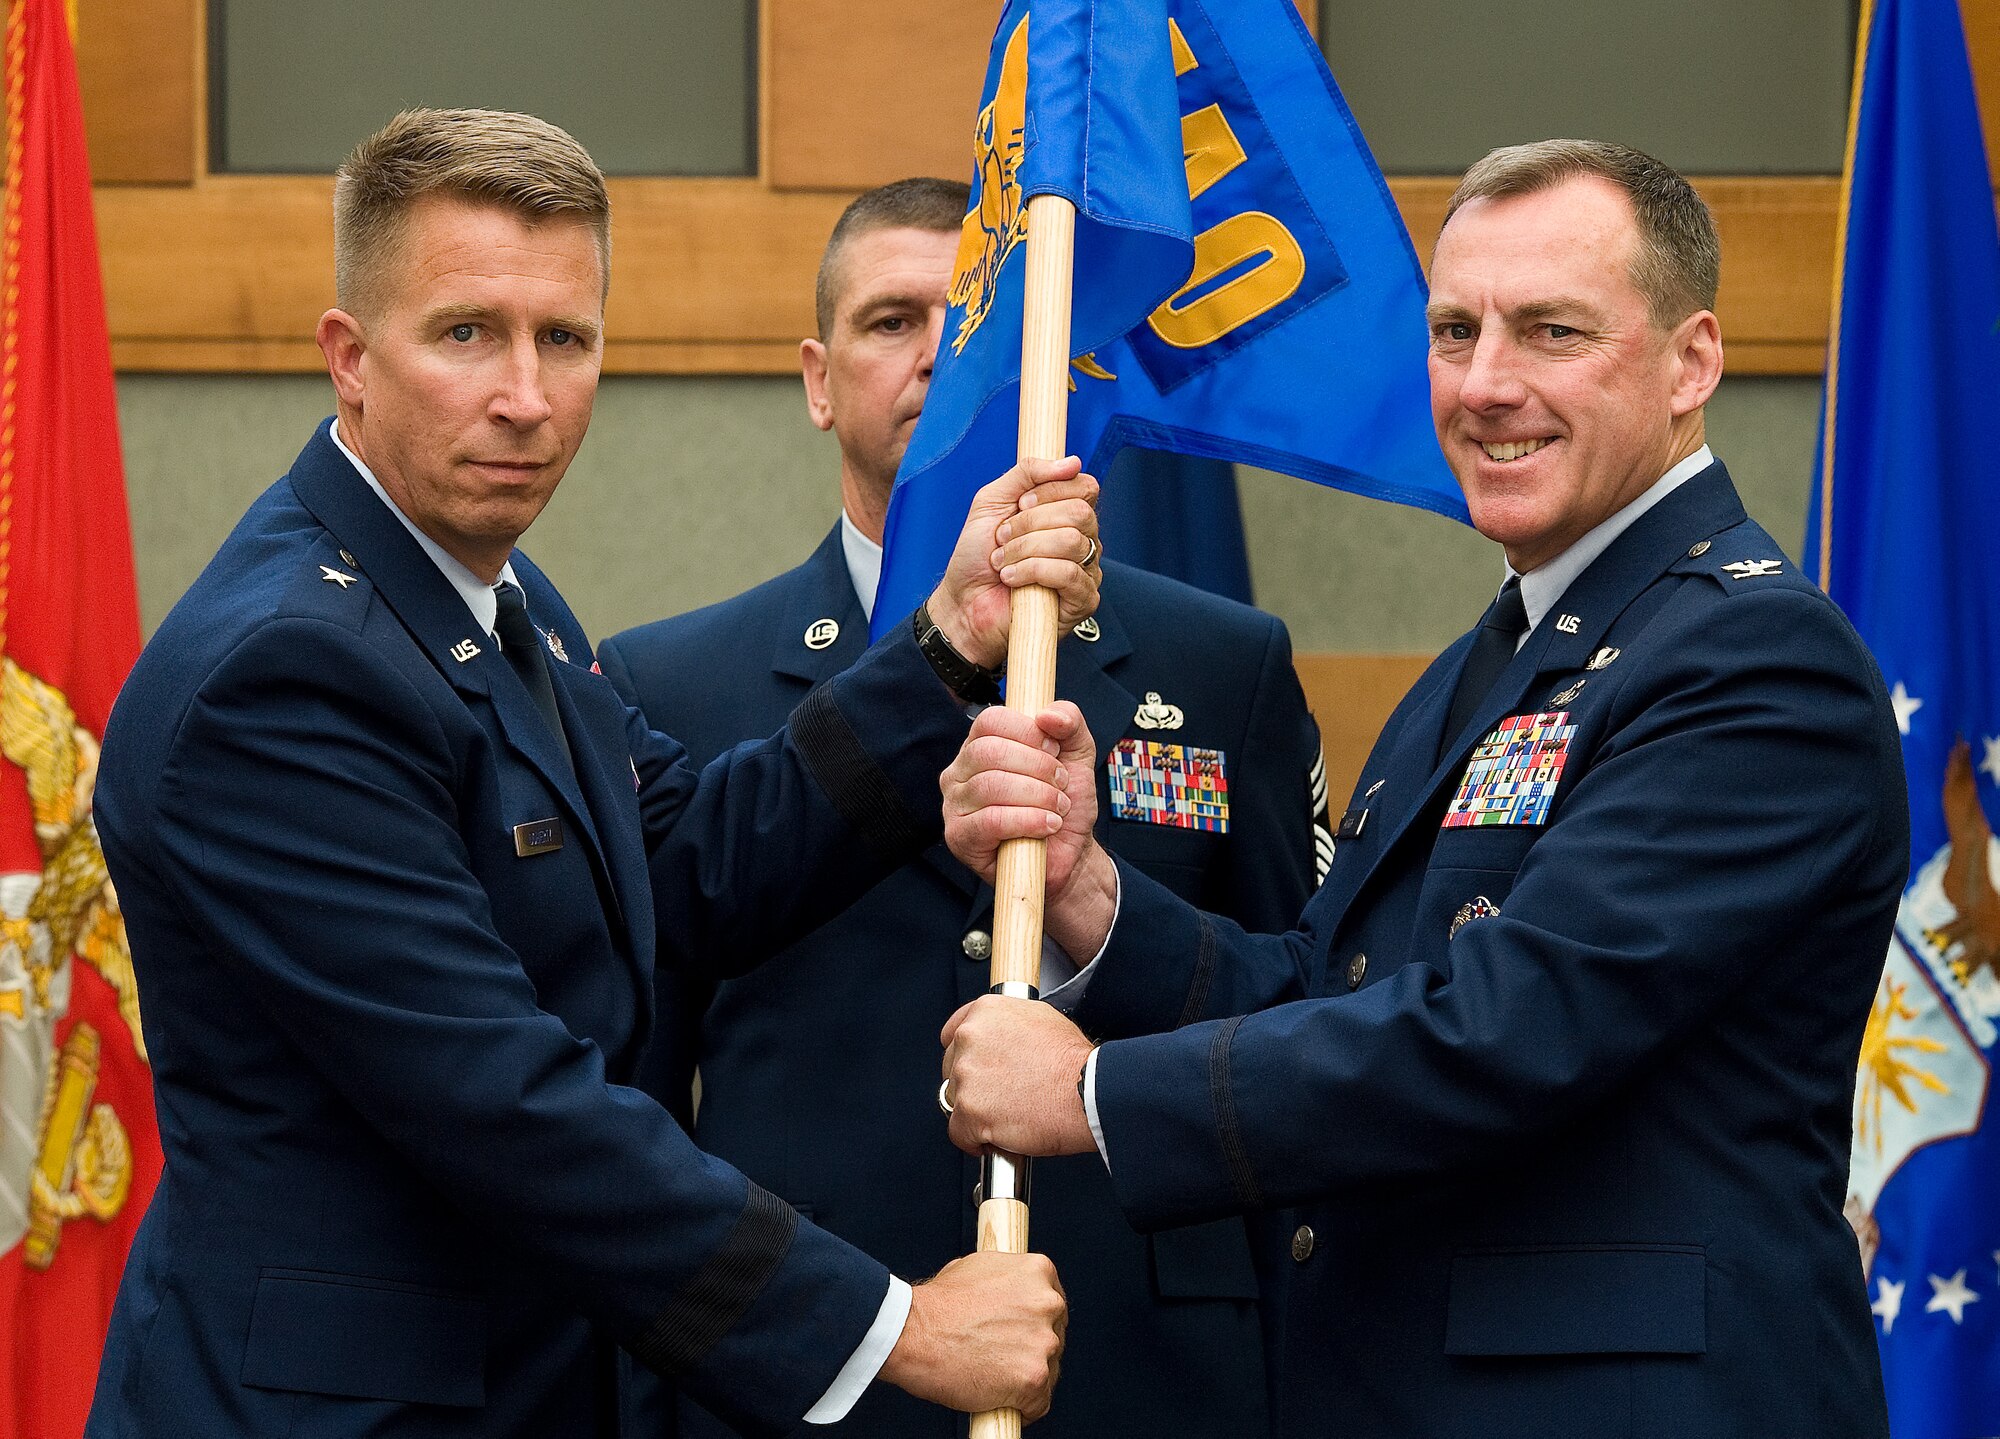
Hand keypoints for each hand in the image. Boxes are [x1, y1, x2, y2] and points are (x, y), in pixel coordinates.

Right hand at [880, 1250, 1066, 1419]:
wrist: (913, 1333)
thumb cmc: (937, 1304)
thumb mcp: (977, 1268)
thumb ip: (1007, 1279)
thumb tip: (1013, 1290)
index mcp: (1038, 1271)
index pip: (1053, 1304)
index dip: (1035, 1323)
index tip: (1020, 1335)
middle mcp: (1048, 1304)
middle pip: (1055, 1336)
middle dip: (1032, 1350)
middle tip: (1002, 1358)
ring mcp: (1043, 1342)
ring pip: (1049, 1370)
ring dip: (1027, 1378)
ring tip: (994, 1378)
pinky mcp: (1033, 1378)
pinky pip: (1039, 1403)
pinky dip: (1022, 1408)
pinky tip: (998, 1400)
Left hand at [925, 457, 1100, 671]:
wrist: (962, 602)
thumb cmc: (977, 556)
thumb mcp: (993, 500)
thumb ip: (1027, 473)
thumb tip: (1073, 462)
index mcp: (1066, 515)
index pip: (1085, 488)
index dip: (1050, 491)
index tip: (1019, 505)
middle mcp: (1083, 541)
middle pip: (1079, 513)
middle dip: (1030, 523)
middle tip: (1003, 538)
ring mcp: (1086, 571)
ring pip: (1071, 542)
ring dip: (1024, 549)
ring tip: (1002, 562)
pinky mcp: (1082, 601)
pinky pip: (1069, 574)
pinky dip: (1031, 571)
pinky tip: (1012, 579)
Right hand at [941, 702, 1117, 956]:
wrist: (1070, 854)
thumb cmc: (1064, 803)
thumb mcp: (1077, 754)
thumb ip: (1070, 722)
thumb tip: (1047, 714)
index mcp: (980, 746)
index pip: (990, 721)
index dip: (1028, 732)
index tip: (1054, 751)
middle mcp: (959, 772)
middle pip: (990, 751)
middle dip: (1037, 767)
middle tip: (1060, 785)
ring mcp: (954, 805)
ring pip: (991, 785)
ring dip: (1038, 796)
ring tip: (1057, 808)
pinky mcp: (959, 837)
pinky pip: (991, 820)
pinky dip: (1028, 821)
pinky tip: (1047, 826)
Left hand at [941, 996, 1096, 1157]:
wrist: (1087, 1091)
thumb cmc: (1074, 1061)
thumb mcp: (1041, 1019)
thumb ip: (1008, 1026)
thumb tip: (1002, 1039)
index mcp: (985, 1012)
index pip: (953, 1034)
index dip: (965, 1055)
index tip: (974, 1068)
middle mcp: (970, 1037)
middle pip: (952, 1068)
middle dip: (973, 1085)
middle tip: (1002, 1095)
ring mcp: (966, 1075)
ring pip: (956, 1101)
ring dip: (977, 1111)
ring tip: (1008, 1115)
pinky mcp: (969, 1111)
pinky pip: (959, 1133)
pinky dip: (976, 1140)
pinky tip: (998, 1136)